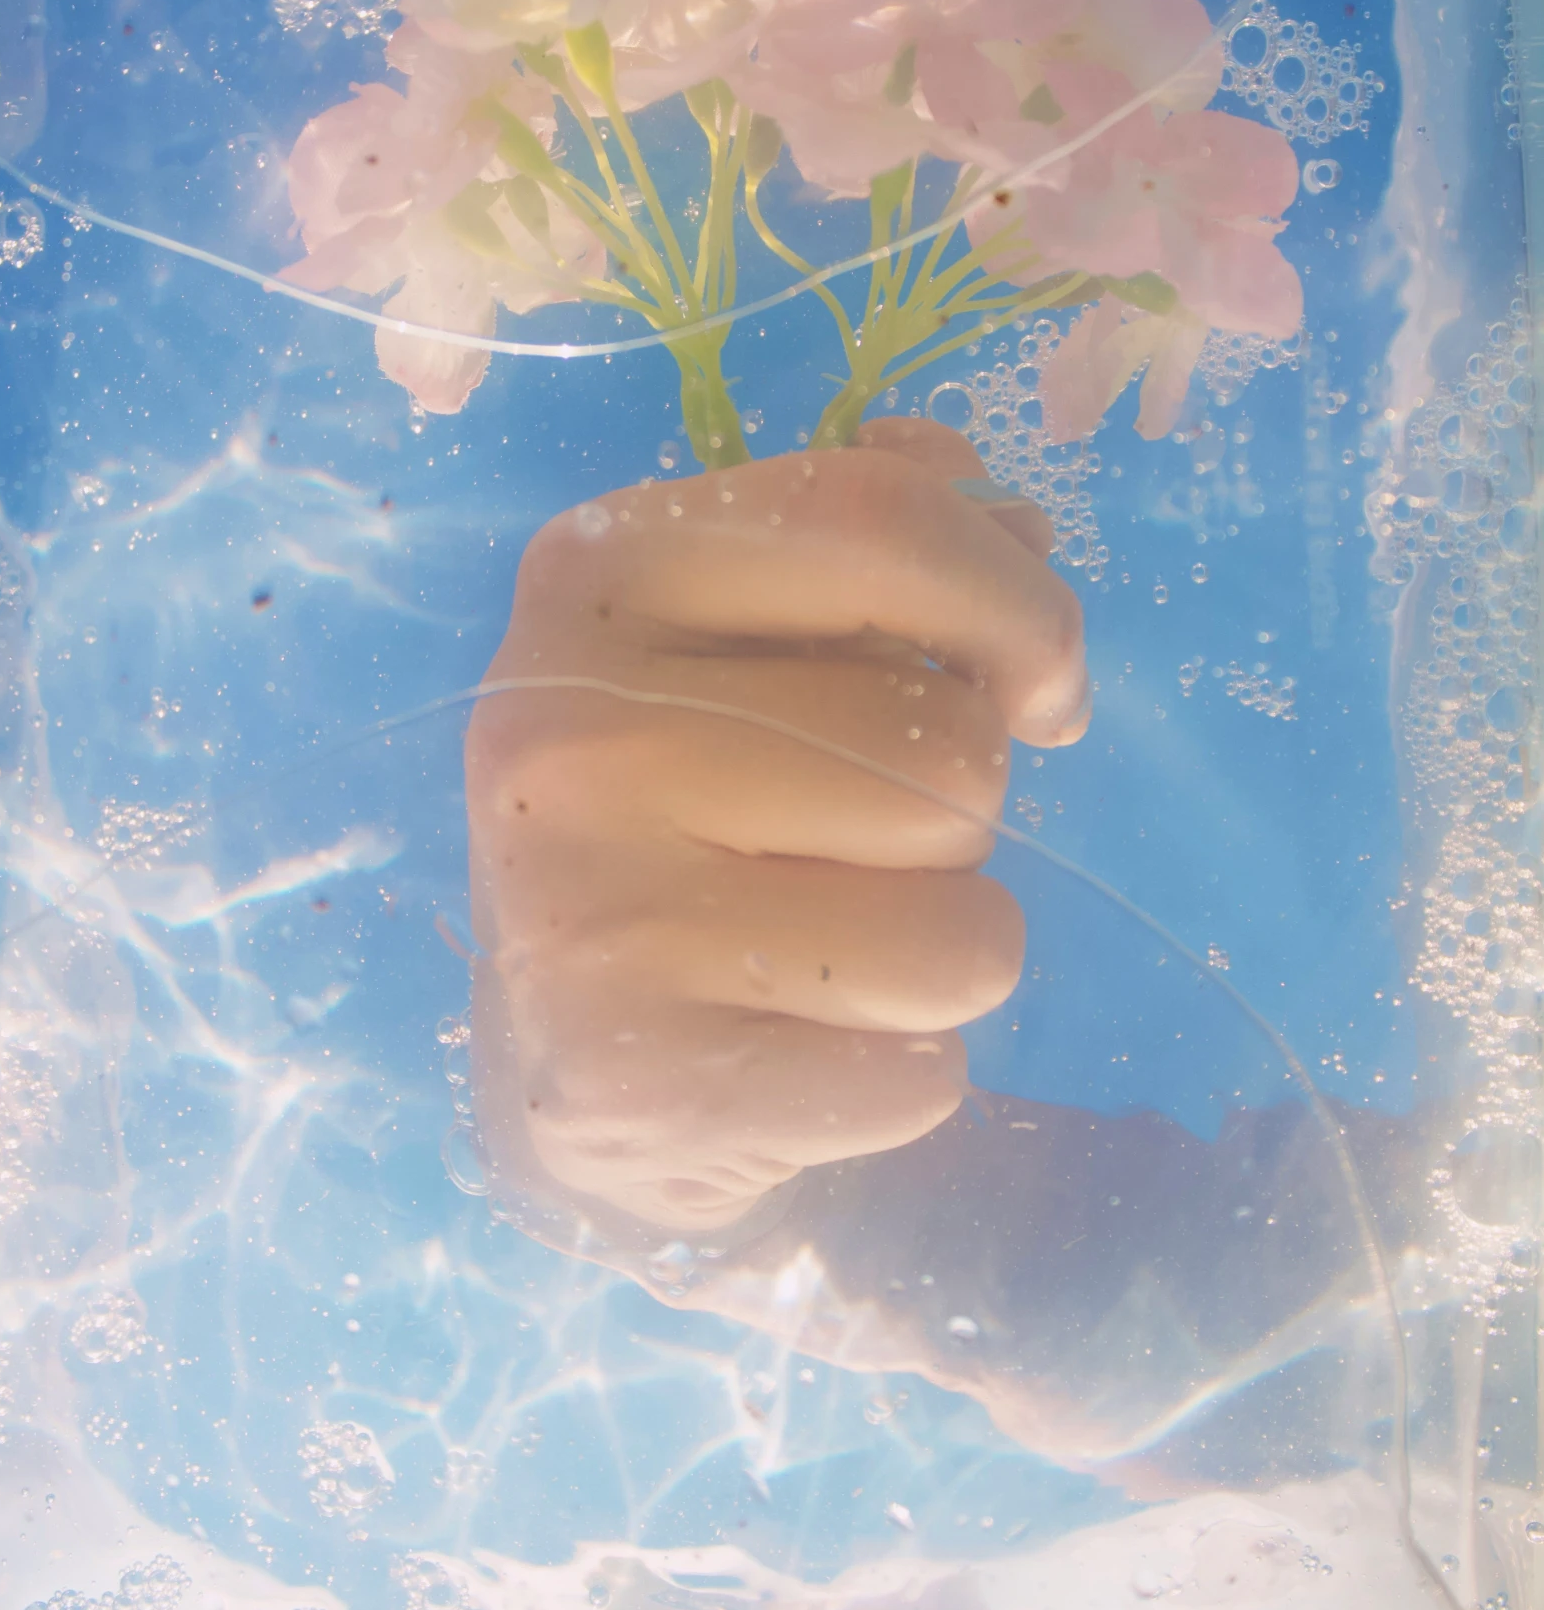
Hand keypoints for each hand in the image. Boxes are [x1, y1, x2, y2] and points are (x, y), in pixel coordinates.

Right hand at [464, 417, 1088, 1231]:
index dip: (1018, 604)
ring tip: (827, 949)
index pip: (876, 523)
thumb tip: (1018, 521)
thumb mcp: (754, 635)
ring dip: (945, 950)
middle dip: (962, 811)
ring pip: (963, 930)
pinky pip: (921, 1075)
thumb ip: (882, 550)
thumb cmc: (697, 804)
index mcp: (597, 577)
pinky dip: (899, 1074)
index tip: (1043, 683)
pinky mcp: (643, 1089)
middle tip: (851, 844)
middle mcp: (568, 733)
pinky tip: (795, 1050)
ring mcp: (591, 918)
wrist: (566, 1053)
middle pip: (951, 751)